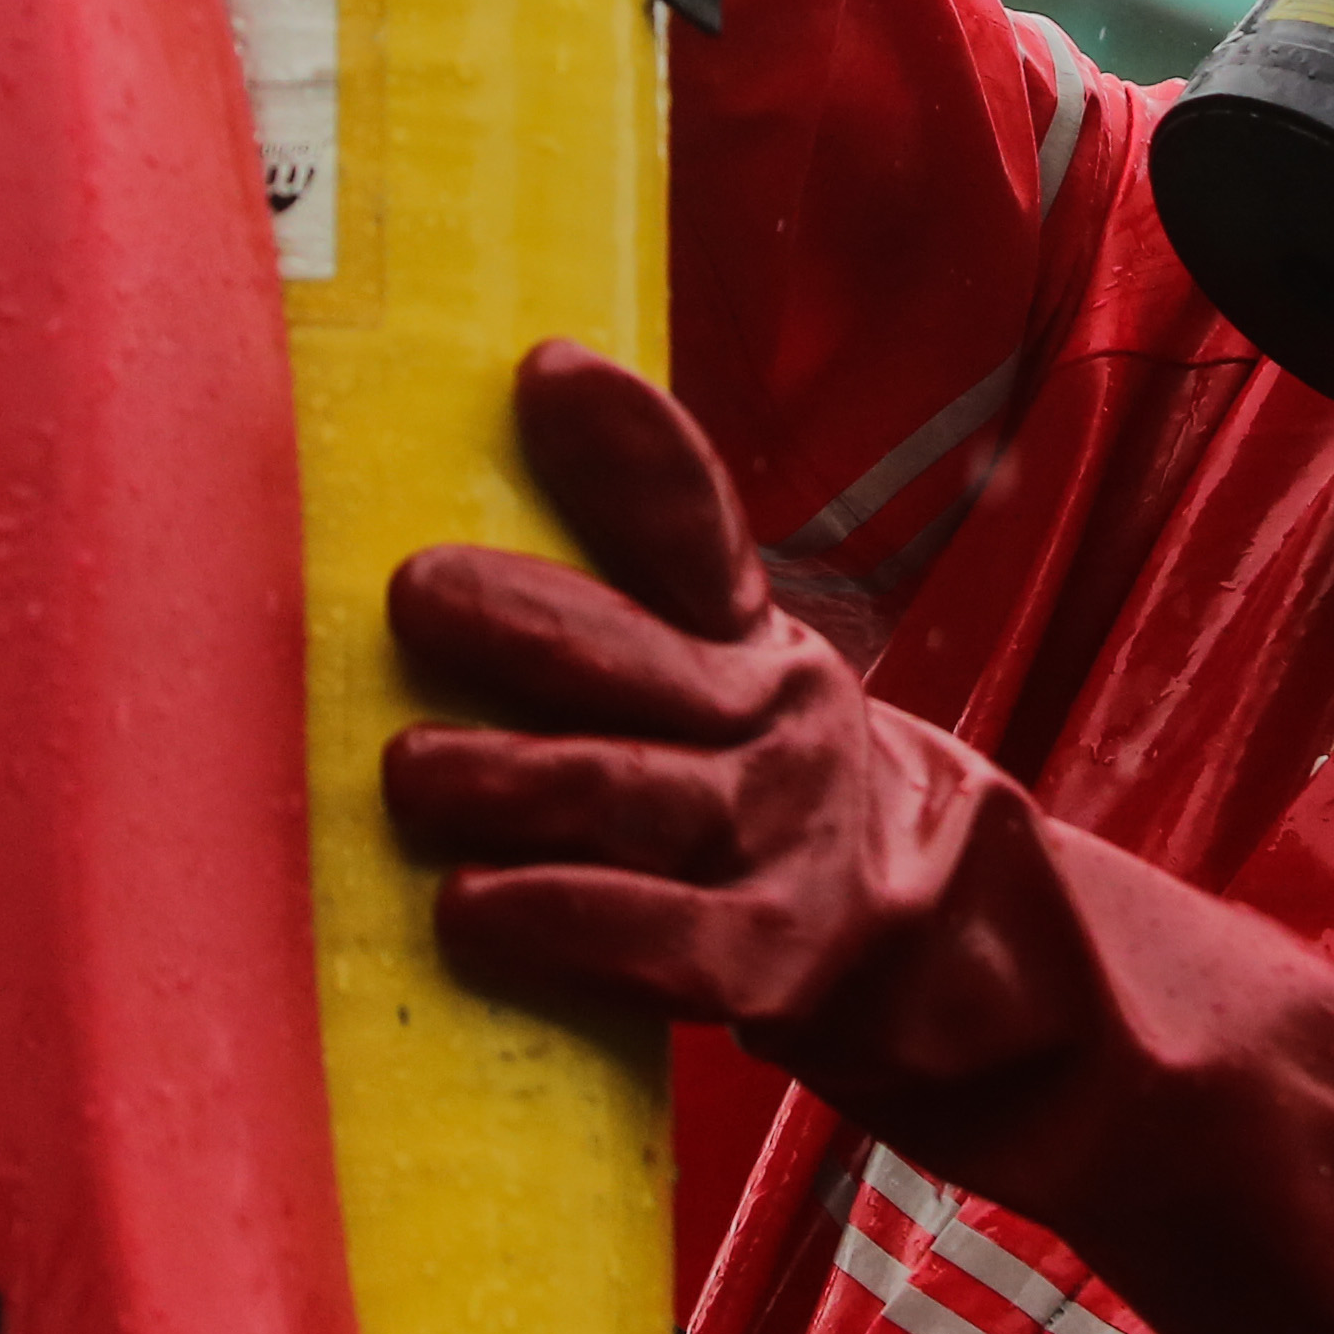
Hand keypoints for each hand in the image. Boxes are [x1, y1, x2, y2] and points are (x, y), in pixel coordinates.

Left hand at [387, 345, 1050, 1058]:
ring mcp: (781, 841)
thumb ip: (614, 594)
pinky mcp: (768, 962)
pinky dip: (554, 917)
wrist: (924, 946)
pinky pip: (650, 935)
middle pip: (635, 659)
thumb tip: (486, 452)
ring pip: (627, 795)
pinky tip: (468, 906)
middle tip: (413, 596)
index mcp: (751, 638)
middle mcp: (779, 721)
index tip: (545, 372)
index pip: (689, 521)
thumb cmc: (751, 792)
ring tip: (409, 771)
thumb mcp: (717, 679)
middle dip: (521, 621)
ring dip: (509, 781)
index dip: (626, 441)